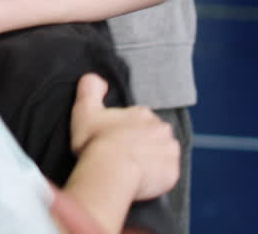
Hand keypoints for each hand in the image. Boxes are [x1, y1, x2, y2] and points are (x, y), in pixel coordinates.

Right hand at [70, 73, 179, 200]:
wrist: (110, 171)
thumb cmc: (97, 142)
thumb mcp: (85, 110)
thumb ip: (90, 88)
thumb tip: (96, 78)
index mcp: (142, 113)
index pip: (138, 119)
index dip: (126, 130)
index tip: (115, 139)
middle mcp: (161, 128)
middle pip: (153, 135)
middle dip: (142, 143)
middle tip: (123, 155)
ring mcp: (169, 151)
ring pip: (163, 153)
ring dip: (152, 159)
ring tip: (132, 169)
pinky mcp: (172, 173)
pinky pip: (166, 174)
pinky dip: (157, 177)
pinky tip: (141, 180)